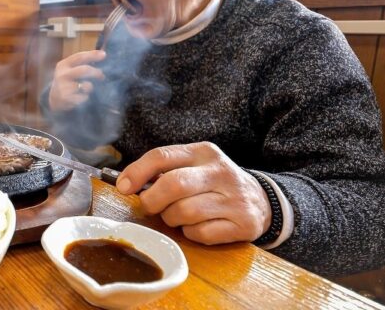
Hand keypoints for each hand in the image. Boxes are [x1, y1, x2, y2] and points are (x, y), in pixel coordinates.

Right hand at [48, 50, 106, 111]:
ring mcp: (63, 87)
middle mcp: (62, 74)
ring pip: (86, 85)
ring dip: (90, 87)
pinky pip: (84, 97)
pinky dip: (86, 97)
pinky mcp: (67, 98)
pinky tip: (81, 97)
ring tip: (87, 88)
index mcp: (63, 65)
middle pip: (84, 70)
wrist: (53, 99)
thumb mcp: (69, 69)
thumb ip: (82, 62)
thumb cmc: (67, 81)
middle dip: (96, 72)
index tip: (104, 54)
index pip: (79, 57)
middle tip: (102, 76)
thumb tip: (102, 54)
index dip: (92, 55)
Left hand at [115, 142, 271, 244]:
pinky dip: (191, 234)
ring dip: (172, 219)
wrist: (262, 200)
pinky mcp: (242, 224)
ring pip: (185, 212)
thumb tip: (126, 183)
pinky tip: (197, 226)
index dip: (137, 172)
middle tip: (150, 206)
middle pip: (173, 184)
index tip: (122, 187)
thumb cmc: (213, 183)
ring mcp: (234, 198)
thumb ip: (164, 169)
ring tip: (178, 215)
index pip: (162, 156)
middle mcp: (221, 172)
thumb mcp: (193, 165)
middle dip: (152, 200)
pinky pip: (201, 233)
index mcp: (203, 152)